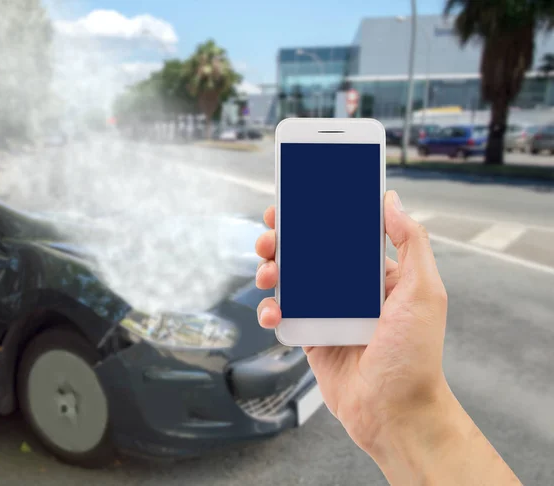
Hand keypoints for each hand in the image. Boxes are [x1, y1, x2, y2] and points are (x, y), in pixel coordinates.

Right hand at [255, 190, 449, 455]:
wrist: (393, 413)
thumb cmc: (415, 357)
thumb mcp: (423, 292)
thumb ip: (412, 243)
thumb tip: (391, 200)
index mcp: (377, 275)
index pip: (342, 235)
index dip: (316, 218)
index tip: (294, 206)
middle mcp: (350, 291)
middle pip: (309, 254)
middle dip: (284, 242)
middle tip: (270, 239)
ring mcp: (328, 314)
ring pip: (291, 281)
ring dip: (271, 270)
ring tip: (268, 273)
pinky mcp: (311, 337)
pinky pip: (284, 316)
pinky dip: (271, 310)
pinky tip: (273, 313)